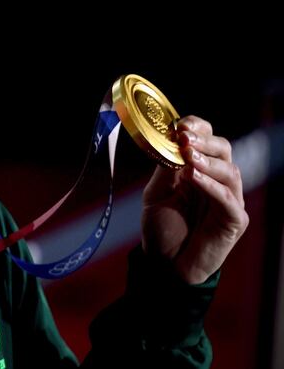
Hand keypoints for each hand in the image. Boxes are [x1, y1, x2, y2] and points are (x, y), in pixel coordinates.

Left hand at [141, 115, 248, 283]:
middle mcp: (217, 181)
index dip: (198, 128)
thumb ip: (166, 170)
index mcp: (198, 170)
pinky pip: (228, 199)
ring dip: (208, 162)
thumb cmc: (162, 228)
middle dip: (204, 141)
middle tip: (185, 138)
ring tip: (188, 157)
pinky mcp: (233, 220)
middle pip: (223, 150)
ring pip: (230, 171)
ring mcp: (228, 200)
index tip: (180, 125)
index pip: (207, 139)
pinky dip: (211, 186)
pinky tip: (194, 178)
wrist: (165, 264)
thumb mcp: (156, 194)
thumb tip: (170, 142)